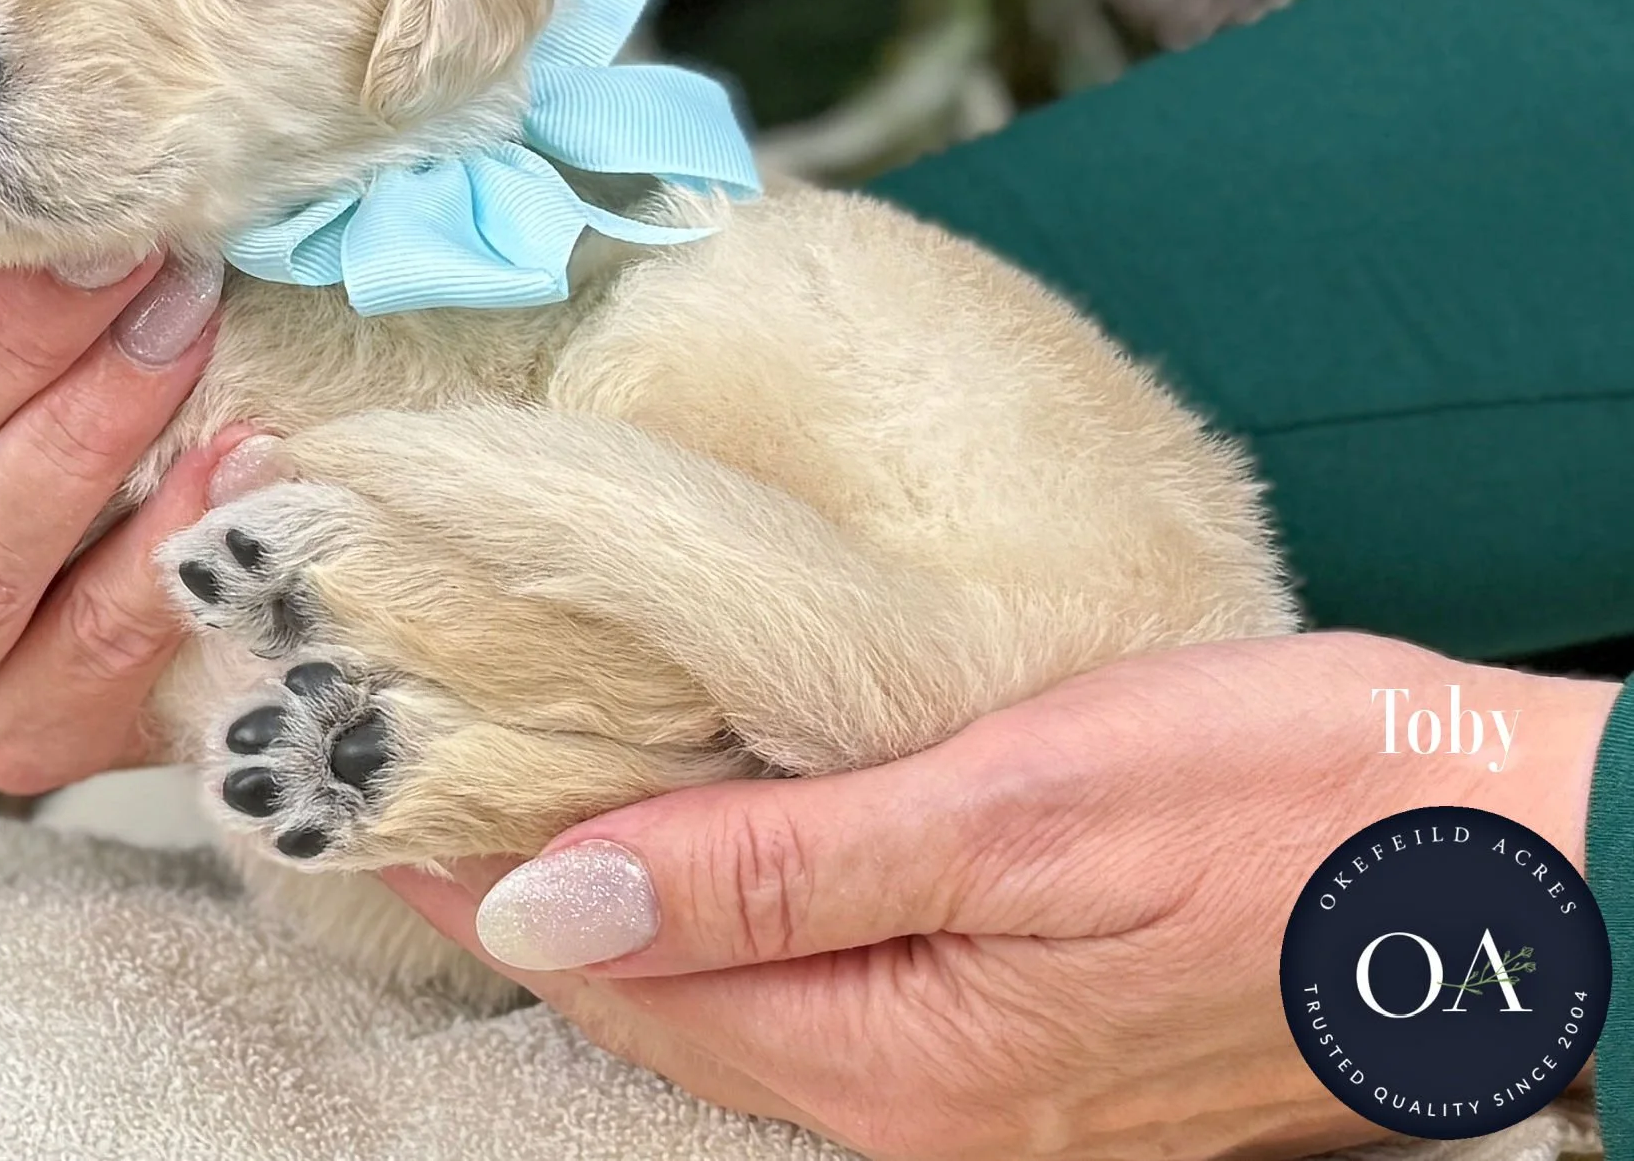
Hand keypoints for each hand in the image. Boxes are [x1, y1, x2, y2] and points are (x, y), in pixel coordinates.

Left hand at [385, 632, 1621, 1160]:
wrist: (1522, 867)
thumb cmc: (1293, 806)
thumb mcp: (1016, 809)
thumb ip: (776, 869)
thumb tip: (555, 895)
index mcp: (896, 1062)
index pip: (617, 969)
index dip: (483, 880)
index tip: (368, 797)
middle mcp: (918, 1110)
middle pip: (660, 1001)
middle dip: (530, 899)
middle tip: (420, 776)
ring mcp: (980, 1096)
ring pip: (736, 998)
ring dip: (626, 900)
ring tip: (525, 783)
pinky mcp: (1032, 1052)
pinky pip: (825, 991)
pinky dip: (735, 912)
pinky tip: (711, 834)